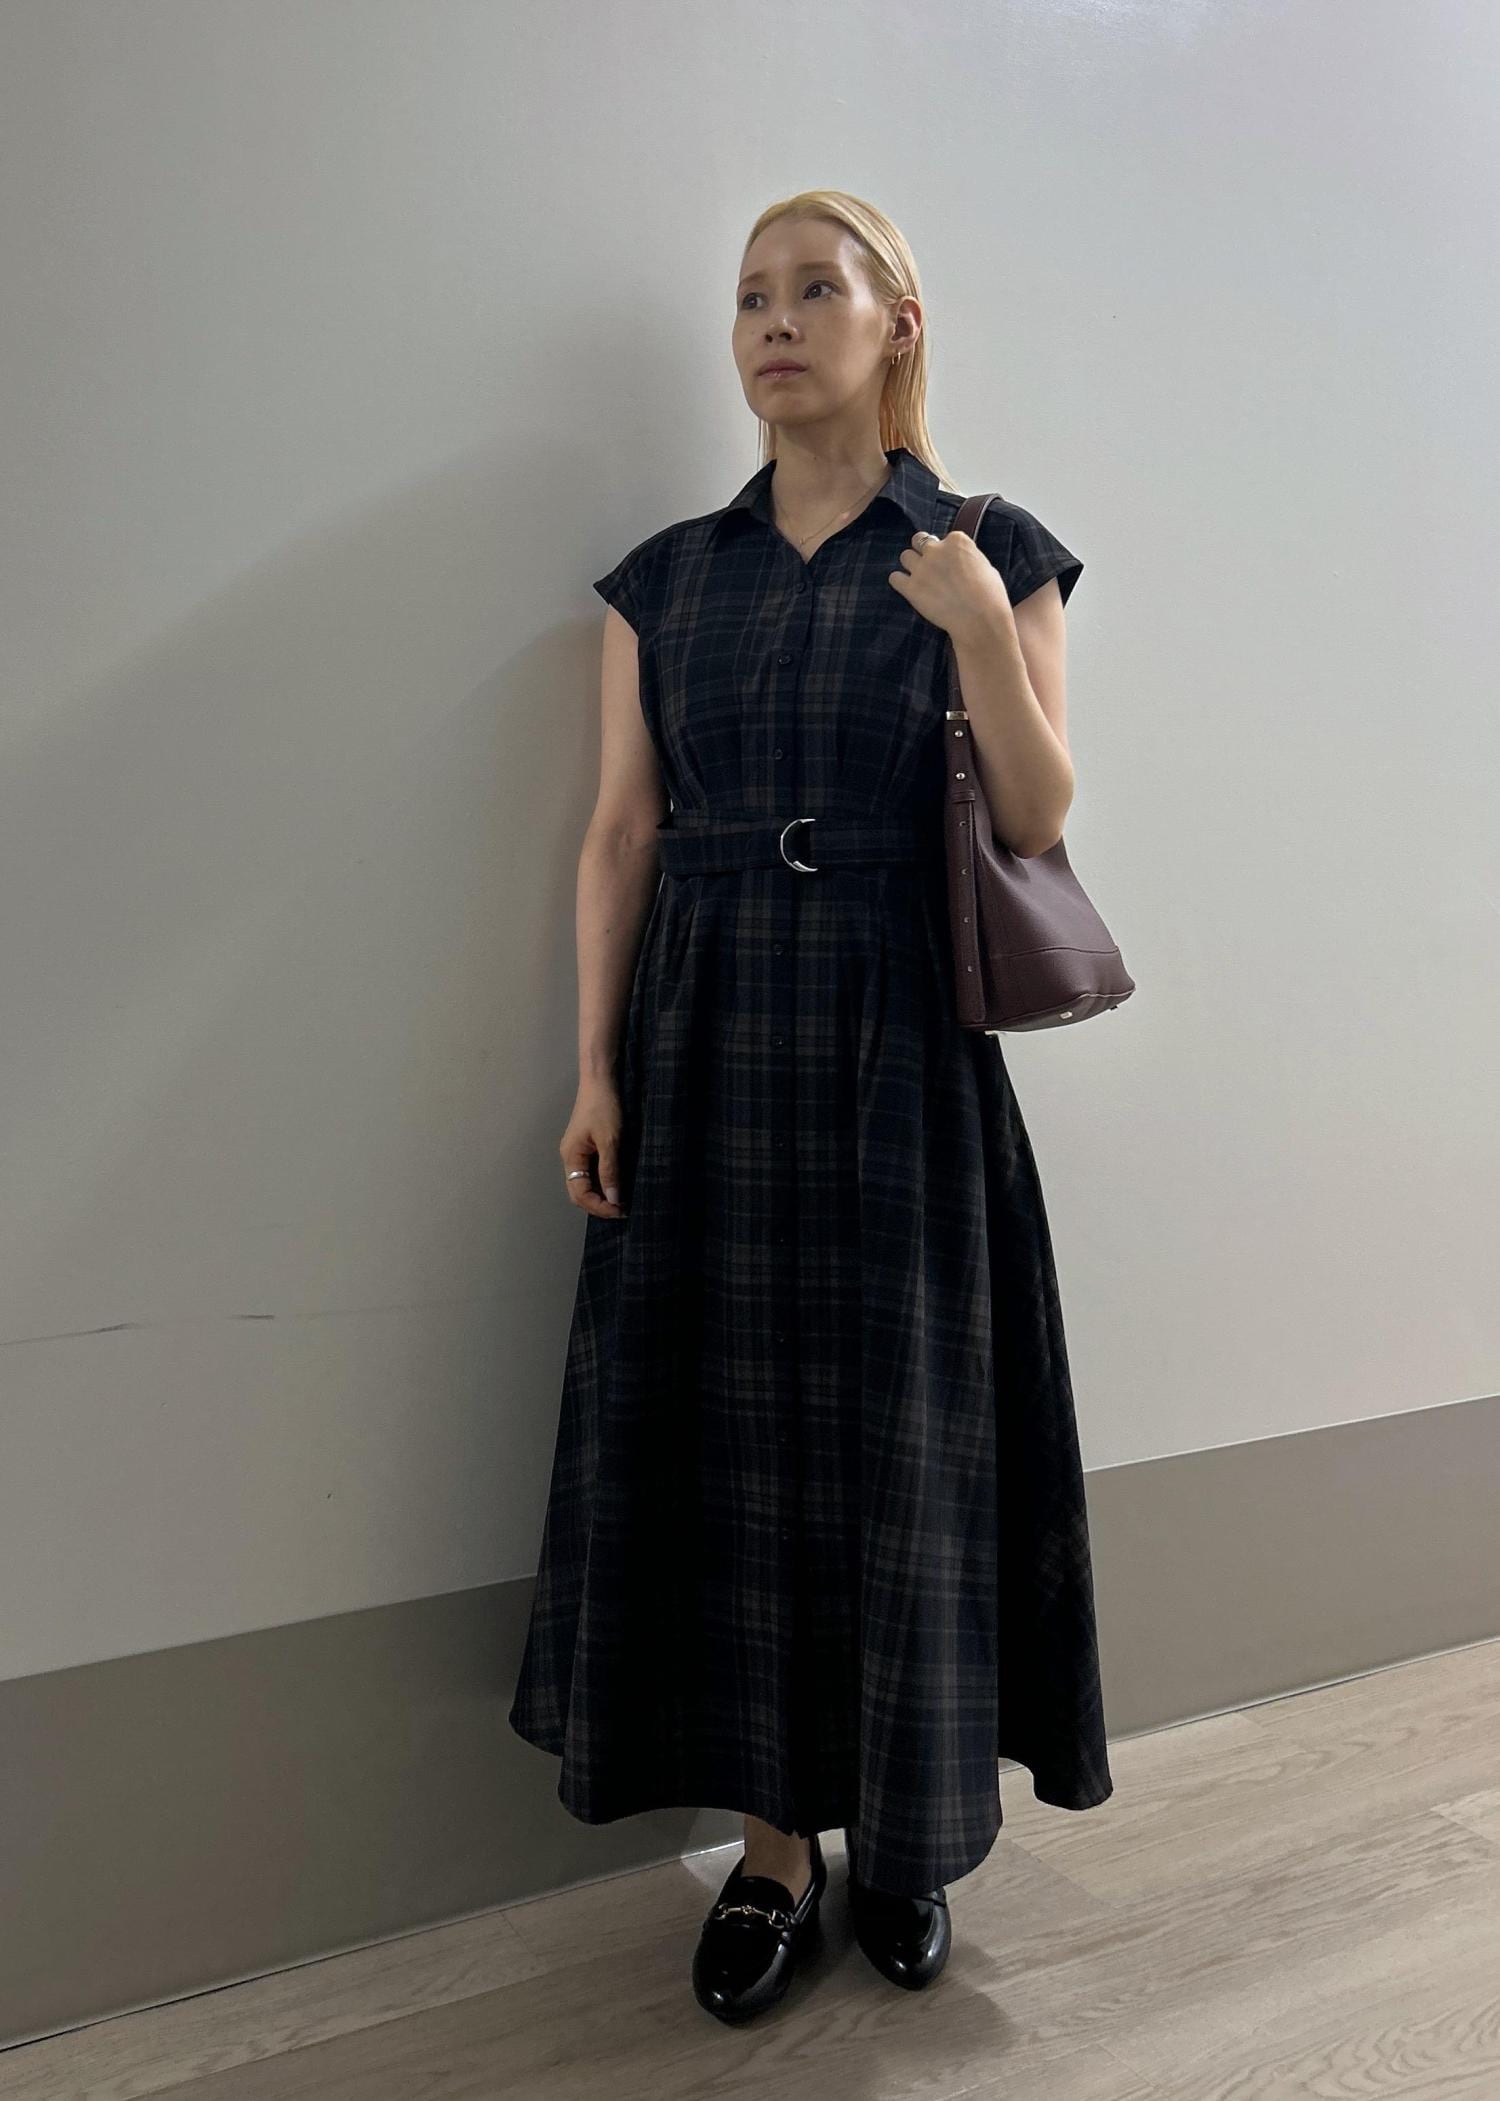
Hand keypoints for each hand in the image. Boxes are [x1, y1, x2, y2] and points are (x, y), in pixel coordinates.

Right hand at [560, 1080, 627, 1218]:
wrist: (600, 1081)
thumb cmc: (604, 1107)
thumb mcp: (610, 1141)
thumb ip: (610, 1171)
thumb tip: (614, 1199)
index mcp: (571, 1157)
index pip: (580, 1193)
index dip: (599, 1206)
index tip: (620, 1210)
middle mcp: (570, 1158)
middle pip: (578, 1192)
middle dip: (598, 1205)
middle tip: (622, 1210)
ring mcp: (577, 1152)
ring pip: (584, 1183)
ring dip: (601, 1195)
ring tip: (621, 1201)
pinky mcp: (586, 1147)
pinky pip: (591, 1172)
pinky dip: (602, 1182)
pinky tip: (617, 1184)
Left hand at [885, 527, 1011, 643]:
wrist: (980, 620)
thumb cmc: (990, 596)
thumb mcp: (986, 567)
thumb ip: (968, 559)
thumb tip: (962, 562)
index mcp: (957, 541)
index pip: (944, 538)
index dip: (946, 552)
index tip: (950, 564)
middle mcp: (936, 550)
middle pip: (919, 540)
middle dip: (923, 551)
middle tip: (929, 566)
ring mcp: (922, 568)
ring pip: (905, 556)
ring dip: (911, 565)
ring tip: (920, 579)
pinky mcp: (911, 588)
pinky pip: (895, 578)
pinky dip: (900, 582)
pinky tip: (908, 588)